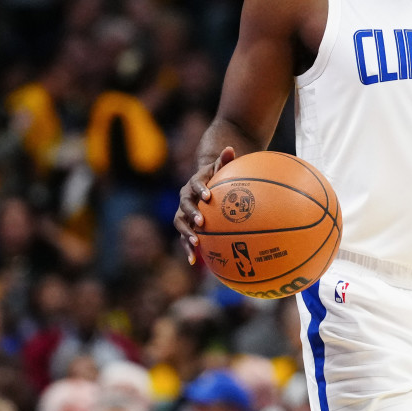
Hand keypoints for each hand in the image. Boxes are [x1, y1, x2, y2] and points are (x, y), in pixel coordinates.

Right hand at [173, 146, 235, 264]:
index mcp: (193, 184)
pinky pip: (185, 238)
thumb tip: (230, 148)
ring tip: (195, 245)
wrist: (205, 186)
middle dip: (191, 215)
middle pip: (183, 207)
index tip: (208, 196)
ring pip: (181, 225)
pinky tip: (195, 262)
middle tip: (201, 223)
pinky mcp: (187, 226)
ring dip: (186, 235)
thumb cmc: (217, 176)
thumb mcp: (221, 167)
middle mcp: (185, 199)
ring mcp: (184, 213)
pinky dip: (188, 250)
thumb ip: (225, 160)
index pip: (195, 186)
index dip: (200, 190)